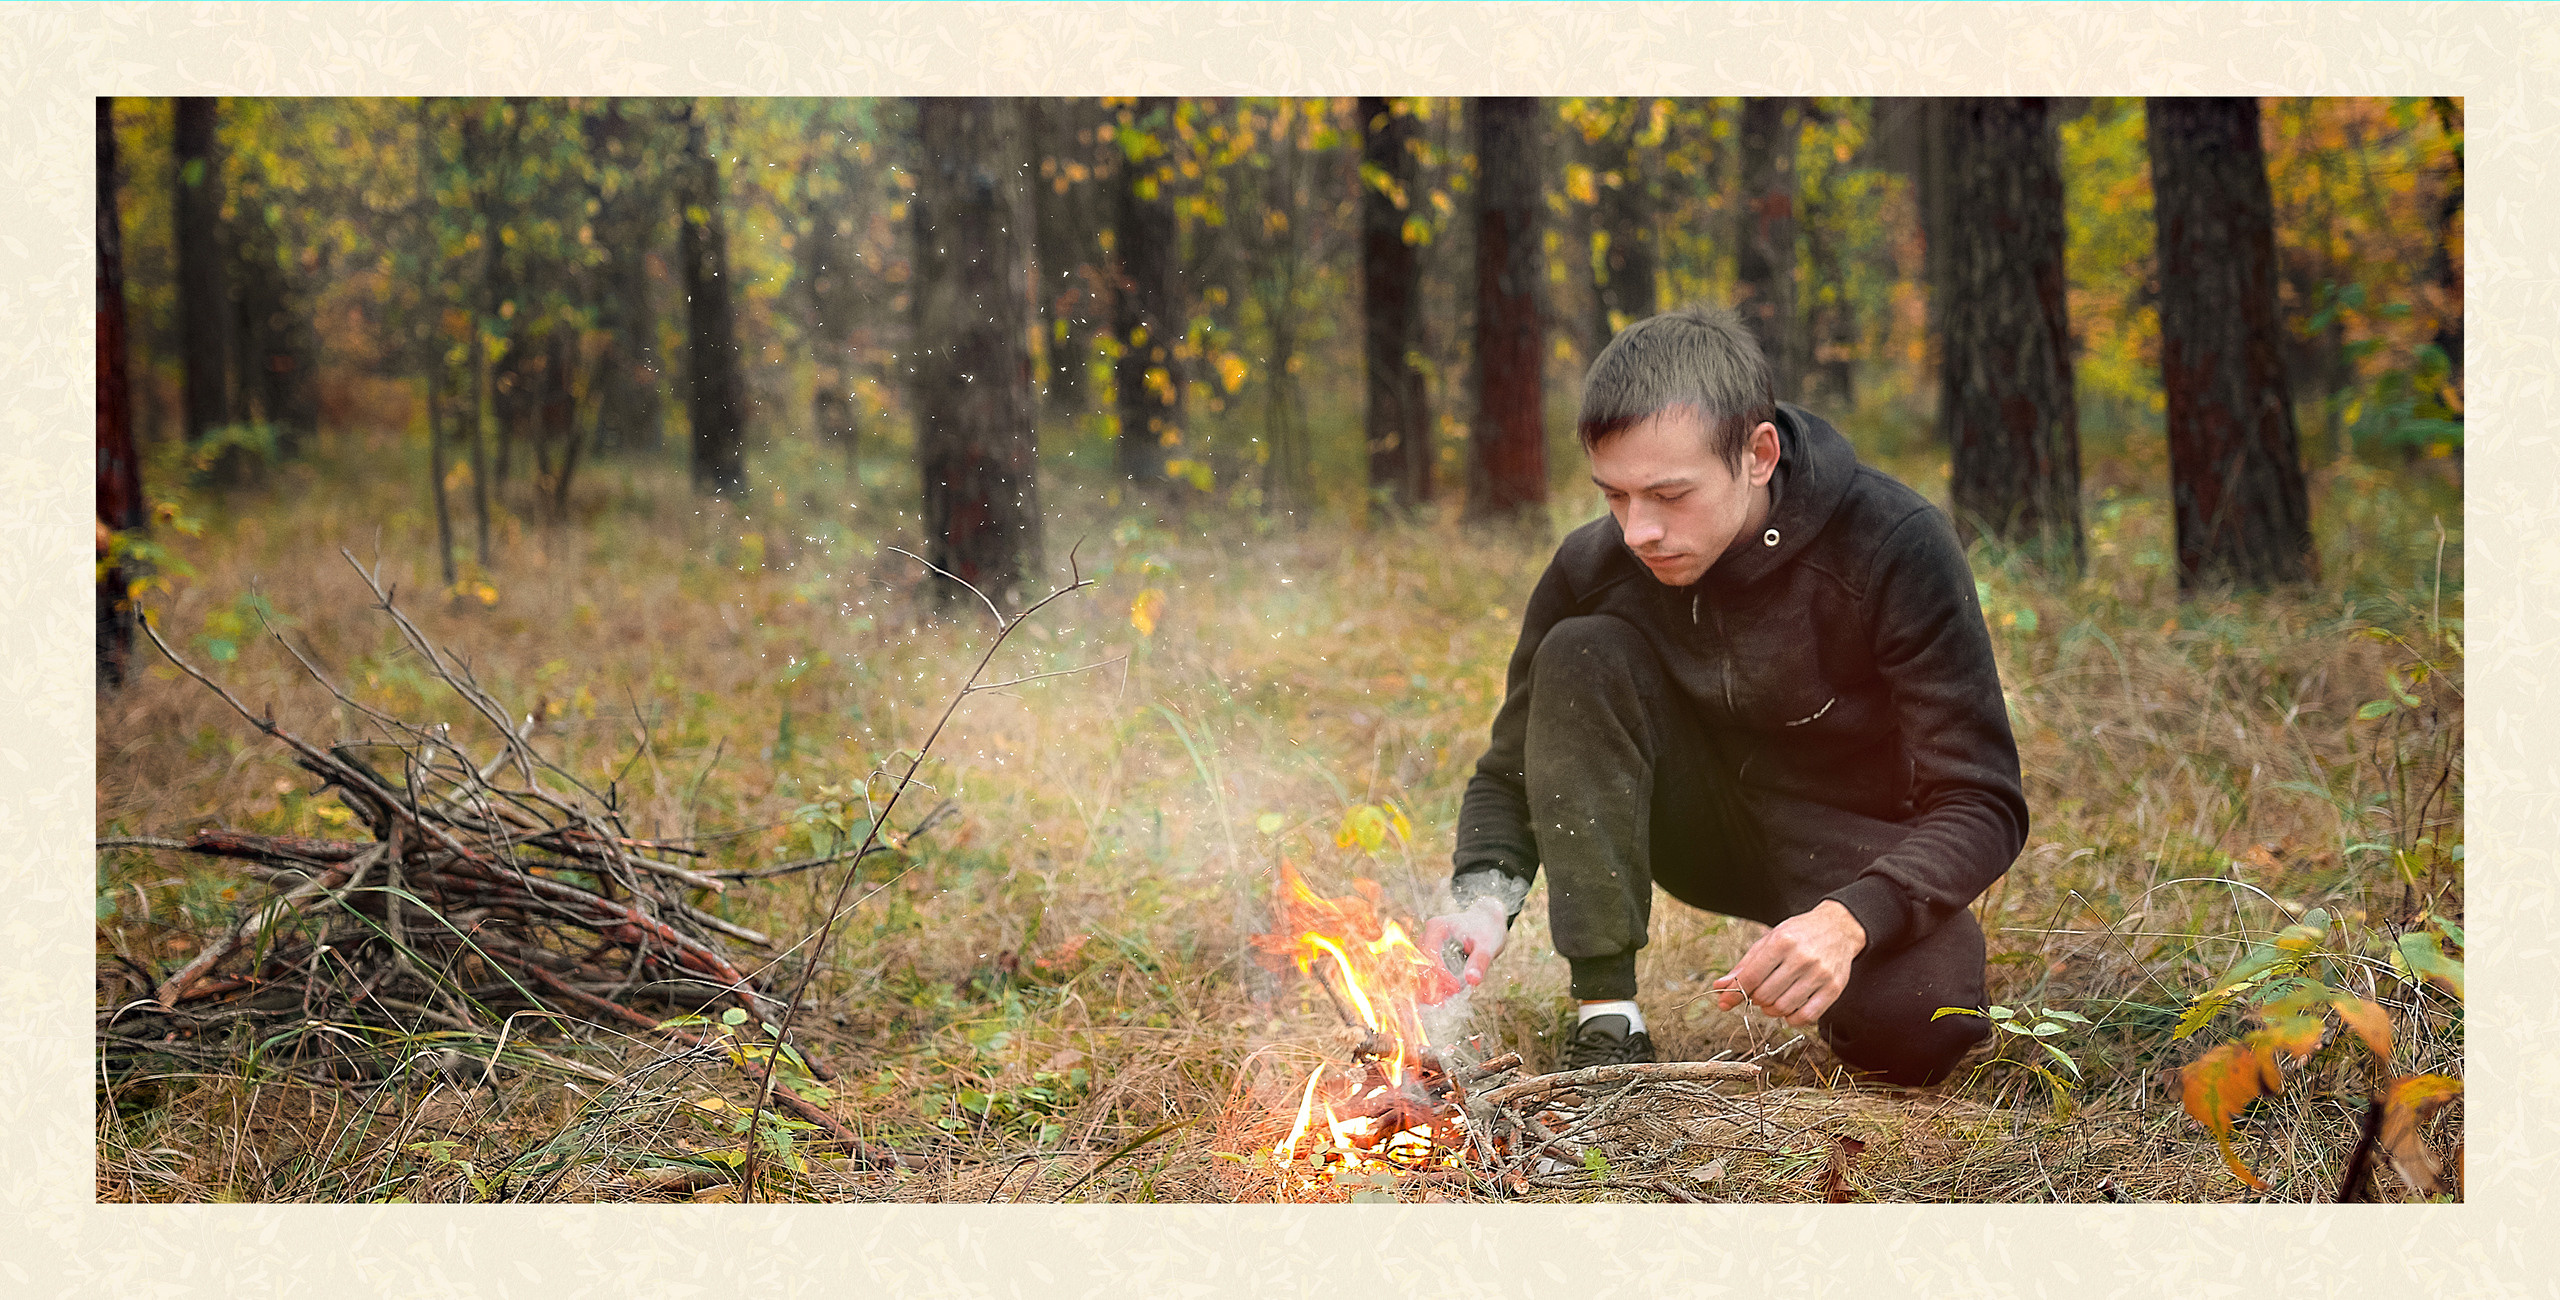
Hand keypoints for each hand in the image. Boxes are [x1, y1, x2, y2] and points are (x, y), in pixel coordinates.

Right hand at [1417, 897, 1508, 1002]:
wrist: (1486, 923)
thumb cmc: (1487, 930)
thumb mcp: (1487, 945)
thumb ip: (1480, 961)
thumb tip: (1472, 980)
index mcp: (1438, 927)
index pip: (1430, 953)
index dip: (1440, 973)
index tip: (1455, 987)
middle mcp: (1427, 936)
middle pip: (1420, 963)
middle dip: (1430, 983)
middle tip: (1443, 1001)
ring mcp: (1427, 946)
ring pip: (1419, 969)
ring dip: (1428, 987)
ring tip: (1442, 1002)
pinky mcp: (1431, 956)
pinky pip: (1425, 973)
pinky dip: (1431, 986)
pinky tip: (1440, 999)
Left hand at [1711, 900, 1867, 1027]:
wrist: (1839, 927)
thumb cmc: (1800, 934)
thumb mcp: (1769, 940)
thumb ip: (1745, 965)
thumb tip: (1720, 988)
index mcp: (1782, 942)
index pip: (1751, 977)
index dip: (1734, 993)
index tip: (1725, 1001)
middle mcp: (1802, 958)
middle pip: (1765, 995)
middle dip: (1755, 999)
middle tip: (1757, 993)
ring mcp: (1820, 974)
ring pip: (1784, 1008)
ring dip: (1771, 1010)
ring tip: (1772, 1000)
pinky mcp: (1834, 988)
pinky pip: (1807, 1016)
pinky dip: (1792, 1019)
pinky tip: (1789, 1010)